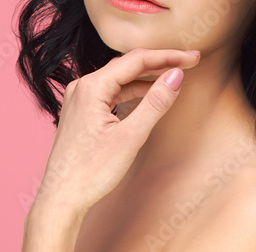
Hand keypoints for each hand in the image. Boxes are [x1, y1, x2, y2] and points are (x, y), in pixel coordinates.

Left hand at [31, 48, 200, 213]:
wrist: (62, 198)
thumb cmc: (91, 172)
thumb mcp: (131, 137)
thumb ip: (155, 103)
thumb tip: (177, 75)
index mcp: (91, 87)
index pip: (137, 60)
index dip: (168, 56)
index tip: (194, 58)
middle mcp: (82, 87)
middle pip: (127, 65)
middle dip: (159, 63)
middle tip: (190, 62)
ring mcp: (79, 99)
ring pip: (119, 79)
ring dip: (147, 78)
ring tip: (174, 77)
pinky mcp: (81, 111)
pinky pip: (111, 93)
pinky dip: (132, 92)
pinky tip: (148, 96)